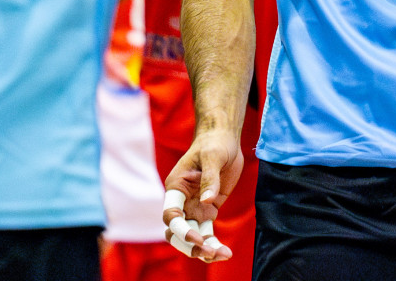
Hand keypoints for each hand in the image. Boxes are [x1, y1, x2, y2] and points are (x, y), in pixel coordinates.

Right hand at [162, 127, 243, 262]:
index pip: (171, 214)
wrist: (223, 139)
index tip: (196, 237)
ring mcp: (194, 207)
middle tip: (209, 252)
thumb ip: (209, 179)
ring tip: (221, 255)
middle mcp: (181, 201)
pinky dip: (213, 244)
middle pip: (177, 232)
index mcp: (176, 187)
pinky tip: (224, 253)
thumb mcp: (212, 156)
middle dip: (190, 245)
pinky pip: (206, 232)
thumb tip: (207, 202)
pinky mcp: (208, 210)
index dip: (180, 229)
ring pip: (192, 236)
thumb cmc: (214, 143)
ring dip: (202, 249)